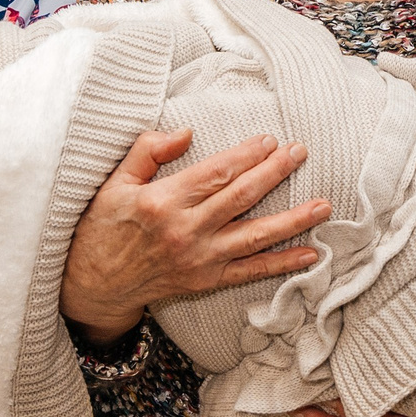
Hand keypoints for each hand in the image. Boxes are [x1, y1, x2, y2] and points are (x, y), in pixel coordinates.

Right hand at [59, 129, 331, 341]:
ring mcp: (199, 259)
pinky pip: (250, 272)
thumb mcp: (115, 182)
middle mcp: (186, 231)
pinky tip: (310, 253)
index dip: (247, 155)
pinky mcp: (205, 281)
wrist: (92, 285)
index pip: (216, 173)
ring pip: (255, 236)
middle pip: (242, 197)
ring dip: (293, 220)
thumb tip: (186, 132)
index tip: (270, 140)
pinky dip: (282, 264)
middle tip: (301, 152)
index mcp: (164, 201)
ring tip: (323, 205)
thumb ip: (148, 151)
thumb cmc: (102, 227)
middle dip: (275, 173)